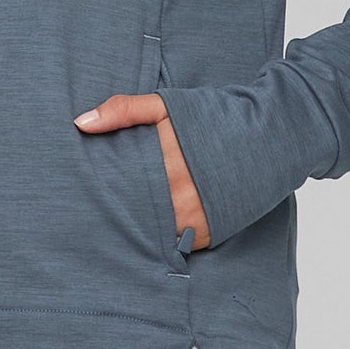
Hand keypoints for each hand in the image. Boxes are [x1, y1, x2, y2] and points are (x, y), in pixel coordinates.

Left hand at [73, 93, 211, 251]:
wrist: (270, 135)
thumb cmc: (215, 115)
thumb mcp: (167, 104)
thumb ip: (123, 110)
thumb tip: (80, 123)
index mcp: (159, 161)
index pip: (116, 185)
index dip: (101, 190)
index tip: (88, 191)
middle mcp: (174, 193)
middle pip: (131, 212)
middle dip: (116, 212)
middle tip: (96, 214)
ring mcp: (193, 216)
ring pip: (151, 231)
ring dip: (140, 227)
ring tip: (125, 223)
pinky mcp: (210, 232)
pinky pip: (177, 243)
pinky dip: (166, 237)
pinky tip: (155, 229)